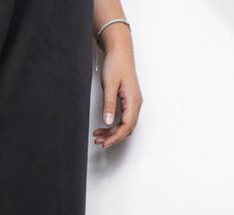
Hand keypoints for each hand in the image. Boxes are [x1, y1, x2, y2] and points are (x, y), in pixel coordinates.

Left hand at [93, 26, 142, 148]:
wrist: (120, 51)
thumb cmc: (116, 64)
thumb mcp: (110, 85)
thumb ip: (109, 105)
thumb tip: (108, 122)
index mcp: (133, 100)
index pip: (127, 126)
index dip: (115, 137)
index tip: (105, 143)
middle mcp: (135, 103)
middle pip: (126, 128)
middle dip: (113, 137)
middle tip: (99, 141)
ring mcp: (133, 102)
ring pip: (124, 125)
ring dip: (112, 132)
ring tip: (98, 136)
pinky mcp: (128, 101)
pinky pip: (123, 119)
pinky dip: (113, 125)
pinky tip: (103, 126)